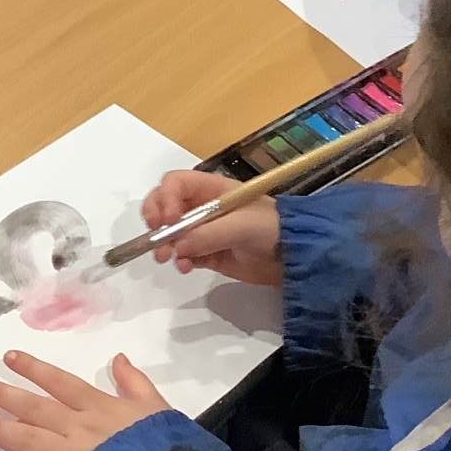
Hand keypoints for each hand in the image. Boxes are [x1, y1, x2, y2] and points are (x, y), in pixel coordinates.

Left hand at [0, 350, 169, 450]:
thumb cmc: (168, 445)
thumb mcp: (157, 406)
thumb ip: (135, 382)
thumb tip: (118, 357)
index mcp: (100, 407)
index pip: (60, 383)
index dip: (33, 369)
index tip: (8, 358)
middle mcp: (80, 427)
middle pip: (35, 407)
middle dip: (3, 394)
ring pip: (29, 439)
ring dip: (0, 428)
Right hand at [144, 176, 281, 282]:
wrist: (294, 257)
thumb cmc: (270, 229)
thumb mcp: (241, 226)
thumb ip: (207, 234)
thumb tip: (176, 247)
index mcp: (212, 189)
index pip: (176, 183)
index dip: (165, 198)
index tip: (166, 220)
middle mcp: (203, 206)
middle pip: (165, 204)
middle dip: (156, 219)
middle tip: (155, 237)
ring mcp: (204, 231)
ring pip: (171, 232)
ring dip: (164, 243)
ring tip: (168, 259)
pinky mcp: (207, 253)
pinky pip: (183, 254)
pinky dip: (179, 260)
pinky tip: (187, 267)